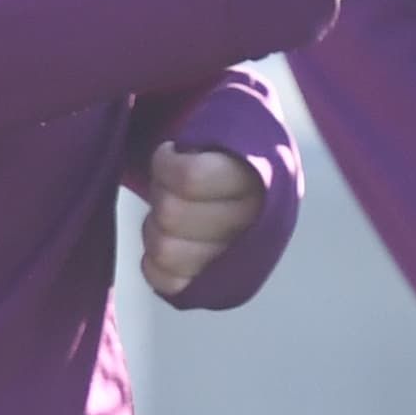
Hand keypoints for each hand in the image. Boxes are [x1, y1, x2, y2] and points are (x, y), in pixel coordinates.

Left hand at [141, 142, 270, 298]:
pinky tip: (168, 238)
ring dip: (156, 226)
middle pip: (170, 213)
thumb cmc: (227, 147)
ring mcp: (233, 261)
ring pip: (163, 251)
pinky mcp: (212, 287)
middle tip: (172, 182)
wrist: (254, 180)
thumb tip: (174, 151)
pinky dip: (153, 262)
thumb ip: (214, 132)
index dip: (166, 164)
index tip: (173, 153)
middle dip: (161, 191)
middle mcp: (254, 226)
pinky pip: (166, 283)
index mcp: (262, 181)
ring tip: (172, 209)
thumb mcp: (230, 126)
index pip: (189, 177)